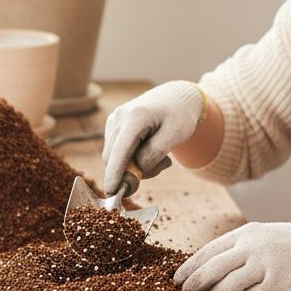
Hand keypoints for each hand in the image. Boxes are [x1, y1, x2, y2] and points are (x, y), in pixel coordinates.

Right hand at [101, 81, 206, 195]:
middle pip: (113, 158)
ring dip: (134, 164)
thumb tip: (134, 170)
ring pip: (114, 157)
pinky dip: (131, 157)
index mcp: (135, 117)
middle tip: (163, 165)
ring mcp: (114, 120)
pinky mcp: (113, 125)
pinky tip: (148, 147)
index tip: (112, 192)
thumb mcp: (176, 135)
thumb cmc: (179, 116)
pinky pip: (116, 151)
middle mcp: (119, 117)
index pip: (120, 151)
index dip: (115, 174)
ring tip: (160, 154)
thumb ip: (154, 154)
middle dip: (133, 170)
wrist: (174, 98)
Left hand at [172, 220, 290, 290]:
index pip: (208, 251)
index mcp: (243, 234)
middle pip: (213, 269)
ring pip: (227, 286)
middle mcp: (251, 247)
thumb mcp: (256, 237)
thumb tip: (202, 270)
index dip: (189, 267)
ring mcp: (264, 265)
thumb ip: (233, 250)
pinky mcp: (276, 285)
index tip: (176, 280)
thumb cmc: (281, 247)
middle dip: (196, 284)